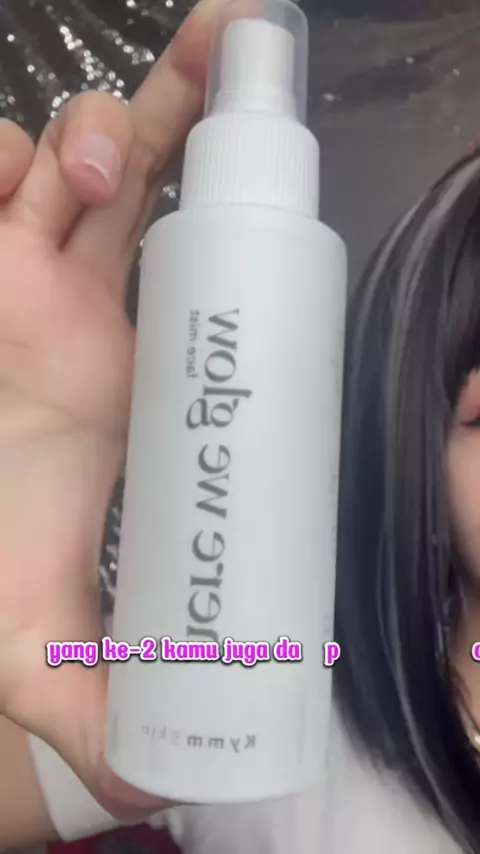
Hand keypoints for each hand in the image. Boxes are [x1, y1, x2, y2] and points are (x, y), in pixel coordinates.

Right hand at [0, 0, 227, 819]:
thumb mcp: (44, 646)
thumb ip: (108, 706)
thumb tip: (176, 791)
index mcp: (132, 368)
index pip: (197, 258)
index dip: (230, 198)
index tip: (271, 144)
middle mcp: (83, 308)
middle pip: (143, 176)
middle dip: (180, 106)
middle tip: (233, 47)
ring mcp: (17, 278)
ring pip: (63, 155)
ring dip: (86, 132)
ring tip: (89, 178)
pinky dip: (0, 156)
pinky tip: (15, 183)